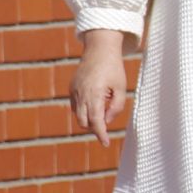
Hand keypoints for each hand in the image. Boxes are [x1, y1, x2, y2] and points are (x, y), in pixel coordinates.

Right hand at [71, 30, 131, 145]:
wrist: (99, 49)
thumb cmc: (113, 68)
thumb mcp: (121, 88)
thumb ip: (116, 107)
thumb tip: (106, 121)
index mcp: (94, 94)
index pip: (96, 121)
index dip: (100, 134)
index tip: (106, 143)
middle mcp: (81, 94)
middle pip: (84, 122)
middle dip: (94, 127)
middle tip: (106, 126)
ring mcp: (74, 91)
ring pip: (78, 115)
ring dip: (89, 118)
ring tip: (103, 107)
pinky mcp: (71, 87)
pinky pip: (76, 106)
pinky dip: (84, 109)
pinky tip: (95, 100)